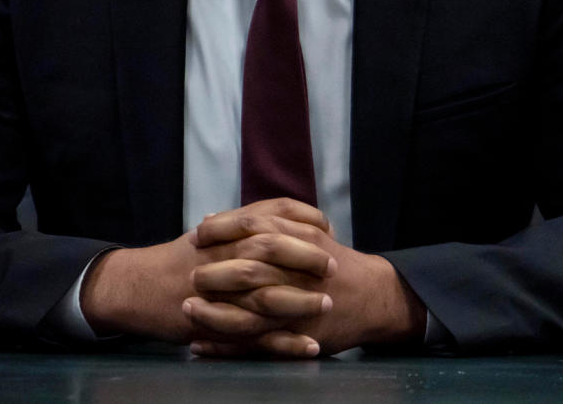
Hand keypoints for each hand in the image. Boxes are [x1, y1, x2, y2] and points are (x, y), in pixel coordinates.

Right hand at [79, 198, 335, 347]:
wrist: (136, 286)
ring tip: (328, 304)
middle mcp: (222, 255)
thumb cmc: (179, 259)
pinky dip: (284, 343)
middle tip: (334, 265)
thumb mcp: (211, 233)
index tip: (328, 227)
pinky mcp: (214, 323)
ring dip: (300, 300)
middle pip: (270, 249)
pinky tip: (309, 346)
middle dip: (306, 256)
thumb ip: (244, 223)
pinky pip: (254, 336)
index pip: (270, 214)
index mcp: (224, 231)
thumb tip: (283, 216)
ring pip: (265, 293)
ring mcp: (217, 291)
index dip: (303, 219)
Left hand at [184, 200, 426, 356]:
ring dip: (215, 311)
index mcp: (300, 239)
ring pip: (250, 310)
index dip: (224, 229)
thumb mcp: (308, 232)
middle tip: (191, 274)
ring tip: (188, 309)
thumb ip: (272, 221)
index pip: (256, 227)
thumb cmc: (333, 262)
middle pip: (251, 268)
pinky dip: (226, 345)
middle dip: (216, 271)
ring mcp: (296, 307)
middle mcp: (297, 271)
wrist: (374, 298)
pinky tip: (200, 346)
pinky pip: (255, 344)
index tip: (198, 232)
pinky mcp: (294, 336)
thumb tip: (220, 216)